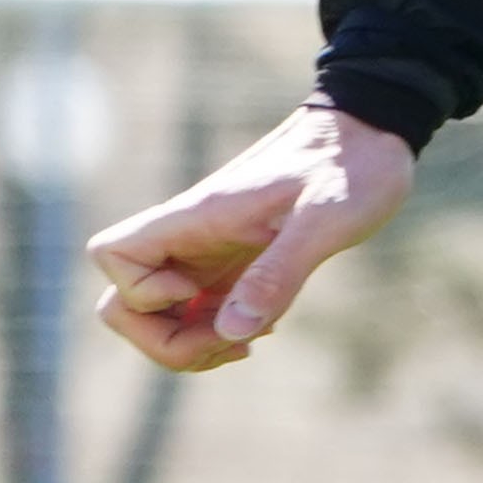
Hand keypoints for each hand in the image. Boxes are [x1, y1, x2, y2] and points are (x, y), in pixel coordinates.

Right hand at [89, 102, 415, 369]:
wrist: (369, 138)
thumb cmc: (350, 168)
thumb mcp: (326, 220)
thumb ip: (279, 272)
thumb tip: (230, 331)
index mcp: (196, 218)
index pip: (113, 255)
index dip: (143, 291)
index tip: (200, 290)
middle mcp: (189, 239)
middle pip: (122, 304)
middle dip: (163, 340)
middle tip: (233, 339)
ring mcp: (207, 257)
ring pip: (158, 317)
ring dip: (192, 344)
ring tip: (252, 338)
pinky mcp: (234, 269)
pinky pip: (198, 314)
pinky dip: (219, 333)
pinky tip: (264, 326)